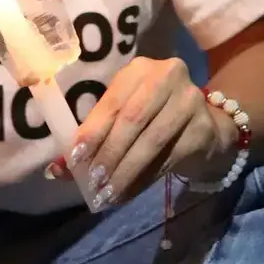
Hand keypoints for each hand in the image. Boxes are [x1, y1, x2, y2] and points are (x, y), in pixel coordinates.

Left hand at [52, 57, 235, 202]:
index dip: (93, 131)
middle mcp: (168, 77)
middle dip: (109, 154)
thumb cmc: (152, 118)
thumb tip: (56, 170)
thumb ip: (92, 137)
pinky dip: (144, 179)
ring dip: (125, 171)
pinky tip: (128, 193)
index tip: (76, 159)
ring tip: (107, 193)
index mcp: (140, 69)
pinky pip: (169, 158)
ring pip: (151, 142)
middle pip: (132, 120)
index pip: (113, 102)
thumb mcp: (123, 118)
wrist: (207, 126)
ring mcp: (191, 101)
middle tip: (93, 182)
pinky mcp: (204, 128)